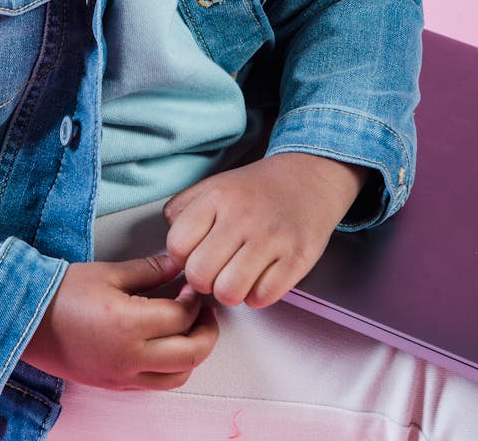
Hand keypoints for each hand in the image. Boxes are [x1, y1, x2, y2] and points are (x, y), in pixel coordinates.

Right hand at [22, 253, 217, 389]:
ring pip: (179, 376)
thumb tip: (178, 264)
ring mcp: (123, 376)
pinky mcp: (116, 386)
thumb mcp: (108, 272)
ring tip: (189, 327)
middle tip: (204, 309)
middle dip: (207, 330)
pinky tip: (167, 344)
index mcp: (127, 324)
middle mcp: (129, 357)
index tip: (192, 284)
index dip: (194, 299)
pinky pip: (157, 384)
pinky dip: (172, 367)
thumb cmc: (63, 293)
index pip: (181, 317)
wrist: (26, 322)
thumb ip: (148, 270)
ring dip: (193, 353)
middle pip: (191, 353)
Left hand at [163, 153, 366, 308]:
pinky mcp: (297, 258)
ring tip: (236, 277)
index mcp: (218, 197)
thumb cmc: (256, 189)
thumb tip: (168, 249)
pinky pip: (262, 298)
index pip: (176, 246)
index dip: (181, 258)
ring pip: (228, 292)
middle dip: (203, 280)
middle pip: (199, 274)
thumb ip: (183, 211)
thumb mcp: (214, 186)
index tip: (194, 254)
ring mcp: (272, 238)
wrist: (309, 178)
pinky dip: (257, 295)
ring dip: (229, 292)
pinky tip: (259, 278)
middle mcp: (243, 216)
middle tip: (215, 270)